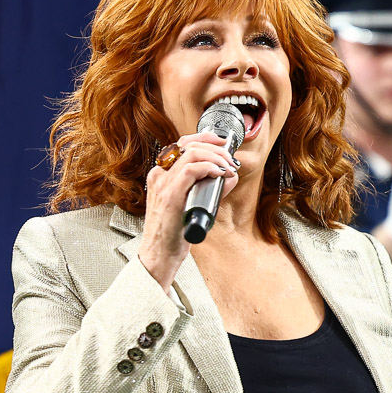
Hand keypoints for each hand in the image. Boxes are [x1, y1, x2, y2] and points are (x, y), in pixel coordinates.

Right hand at [139, 132, 239, 288]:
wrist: (160, 254)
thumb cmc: (175, 233)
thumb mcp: (192, 204)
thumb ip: (208, 188)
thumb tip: (229, 176)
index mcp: (161, 175)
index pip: (182, 144)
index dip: (205, 138)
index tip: (222, 142)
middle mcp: (160, 175)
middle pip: (188, 145)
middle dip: (216, 147)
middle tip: (231, 159)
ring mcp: (163, 184)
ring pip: (191, 153)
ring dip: (216, 156)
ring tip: (229, 167)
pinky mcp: (170, 195)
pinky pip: (190, 170)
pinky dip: (209, 167)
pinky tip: (220, 173)